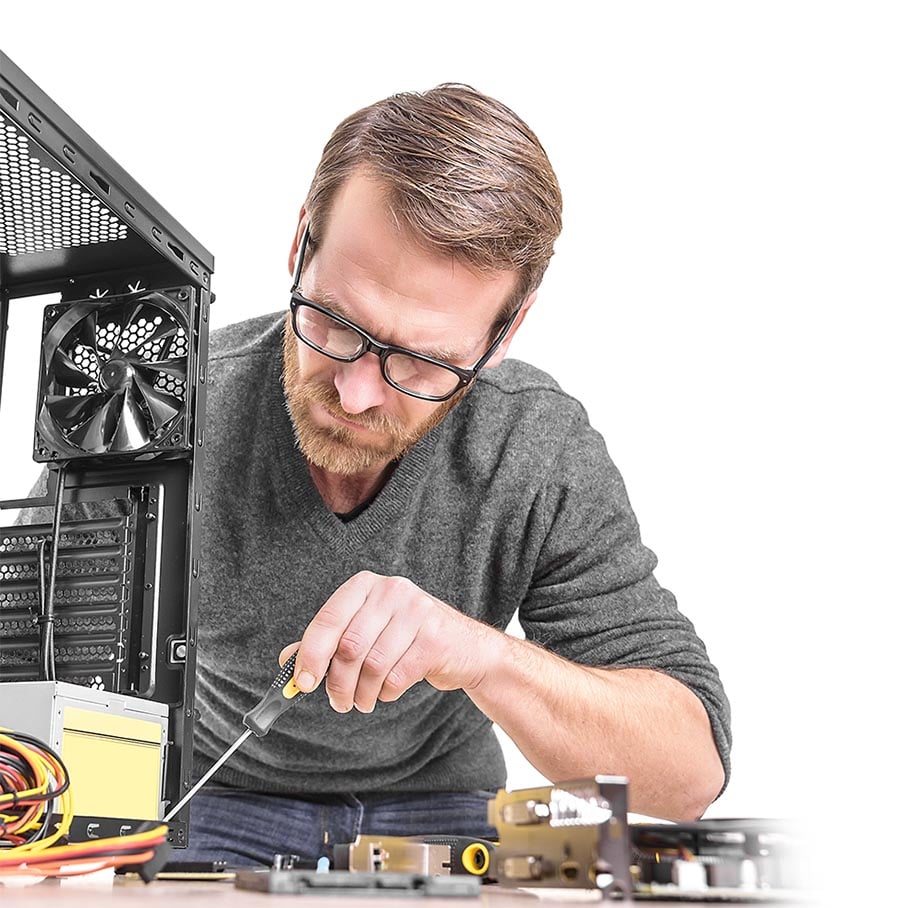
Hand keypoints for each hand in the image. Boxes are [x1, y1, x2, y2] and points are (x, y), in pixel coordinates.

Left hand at [279, 570, 498, 712]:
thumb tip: (289, 661)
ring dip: (362, 694)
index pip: (328, 619)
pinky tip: (388, 690)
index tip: (303, 683)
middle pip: (349, 647)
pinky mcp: (435, 637)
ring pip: (373, 665)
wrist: (465, 647)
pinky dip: (386, 692)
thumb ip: (329, 642)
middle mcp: (391, 591)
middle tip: (338, 701)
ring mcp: (417, 611)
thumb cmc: (406, 639)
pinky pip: (397, 676)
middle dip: (338, 683)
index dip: (311, 654)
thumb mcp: (366, 631)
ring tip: (363, 701)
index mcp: (366, 585)